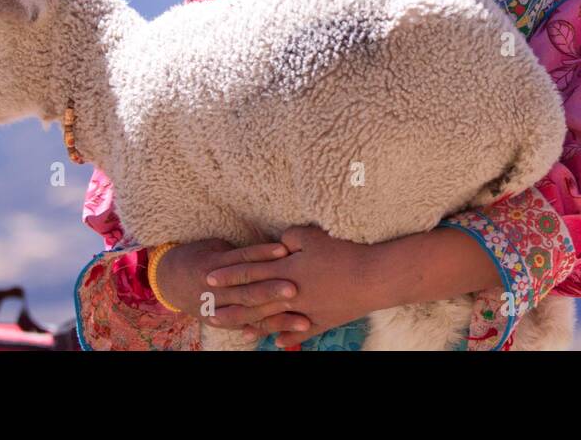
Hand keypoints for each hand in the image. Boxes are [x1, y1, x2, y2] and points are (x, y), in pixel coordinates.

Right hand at [154, 238, 310, 336]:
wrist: (166, 279)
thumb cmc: (199, 255)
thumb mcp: (215, 247)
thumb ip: (242, 253)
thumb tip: (278, 250)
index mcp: (213, 263)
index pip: (242, 258)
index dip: (263, 254)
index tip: (284, 251)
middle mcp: (214, 288)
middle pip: (246, 289)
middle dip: (271, 291)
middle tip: (294, 290)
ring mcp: (216, 307)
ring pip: (249, 313)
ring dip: (277, 318)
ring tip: (303, 322)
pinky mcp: (219, 321)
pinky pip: (245, 326)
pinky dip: (265, 331)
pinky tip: (285, 336)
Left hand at [204, 225, 381, 348]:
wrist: (373, 278)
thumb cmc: (343, 252)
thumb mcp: (313, 236)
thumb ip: (290, 237)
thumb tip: (278, 242)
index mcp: (286, 269)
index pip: (250, 271)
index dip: (229, 274)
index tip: (208, 278)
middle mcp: (290, 294)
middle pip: (254, 301)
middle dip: (230, 305)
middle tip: (208, 311)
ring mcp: (305, 310)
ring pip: (273, 320)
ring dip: (252, 326)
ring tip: (236, 331)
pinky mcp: (323, 320)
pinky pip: (300, 331)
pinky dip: (287, 337)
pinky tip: (276, 343)